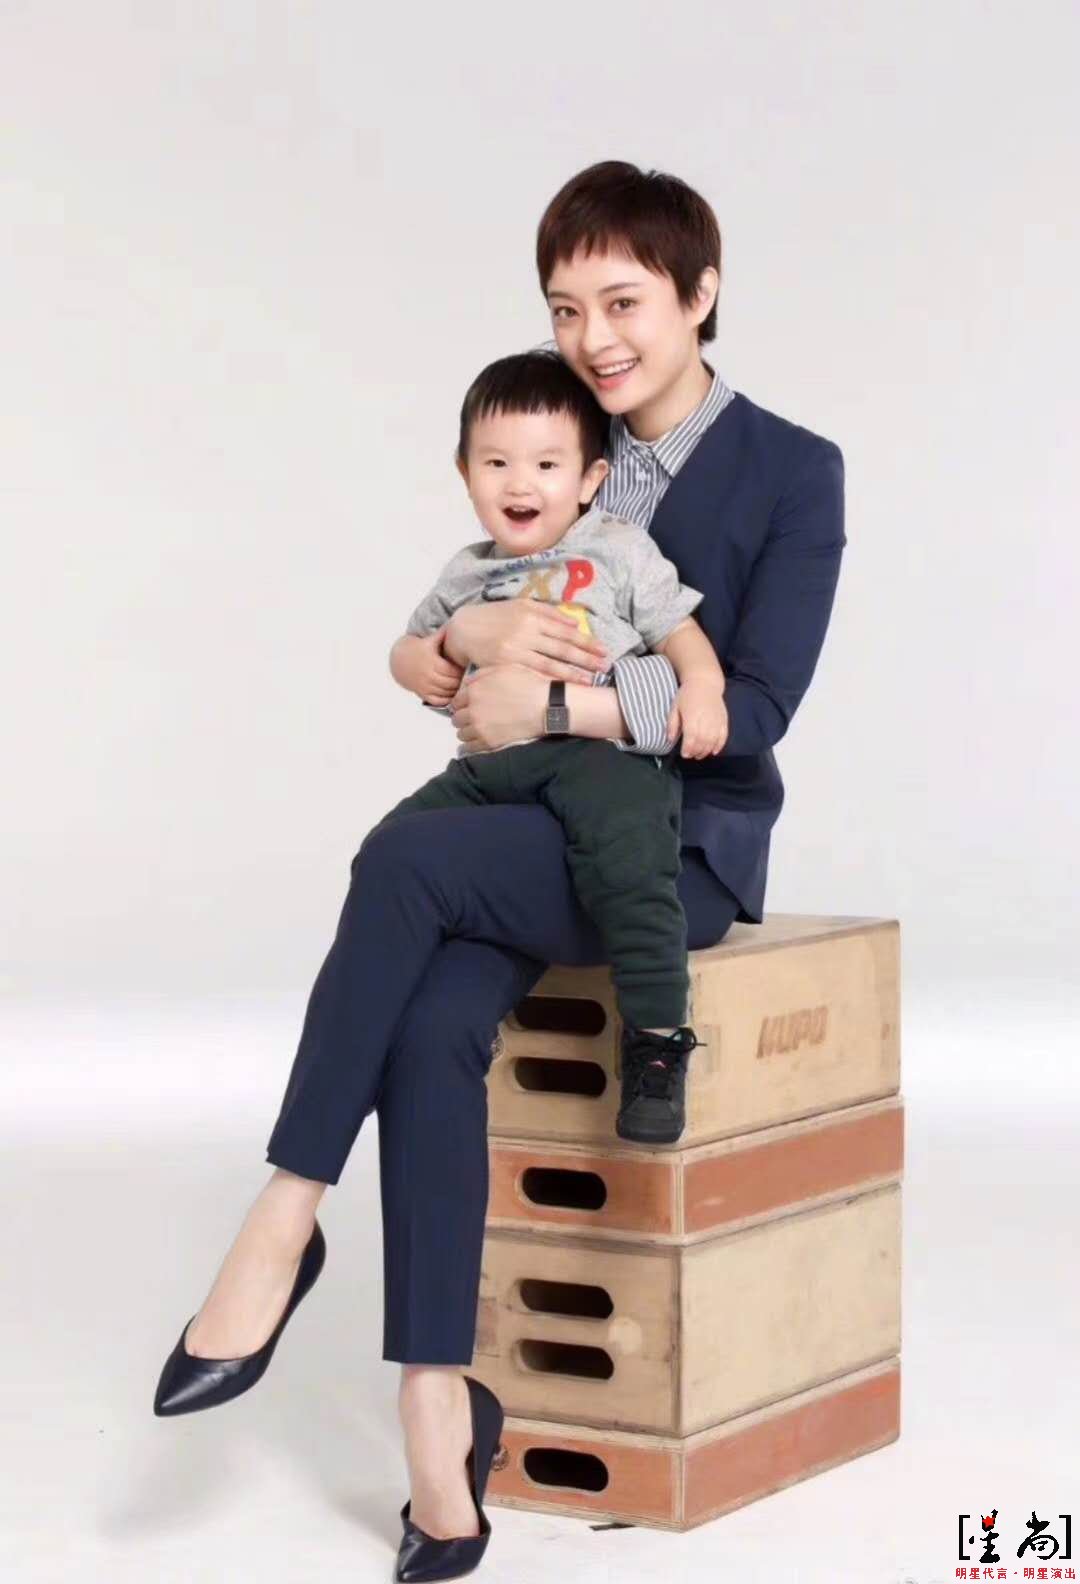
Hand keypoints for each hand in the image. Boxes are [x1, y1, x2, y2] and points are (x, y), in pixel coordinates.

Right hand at [415, 627, 465, 705]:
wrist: (400, 661)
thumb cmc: (418, 649)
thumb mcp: (429, 640)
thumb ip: (443, 633)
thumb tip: (455, 622)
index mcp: (432, 662)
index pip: (452, 670)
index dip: (462, 671)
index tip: (467, 668)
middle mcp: (427, 675)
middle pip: (451, 682)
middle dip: (461, 681)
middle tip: (468, 679)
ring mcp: (424, 686)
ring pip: (445, 692)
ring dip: (455, 691)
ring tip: (462, 686)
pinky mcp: (422, 693)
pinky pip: (437, 700)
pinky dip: (447, 699)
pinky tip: (452, 694)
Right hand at [445, 599, 609, 683]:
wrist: (464, 629)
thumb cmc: (495, 617)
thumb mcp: (520, 606)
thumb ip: (548, 613)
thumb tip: (574, 623)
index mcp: (532, 614)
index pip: (565, 630)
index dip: (586, 641)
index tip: (603, 649)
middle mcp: (526, 630)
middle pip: (563, 647)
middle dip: (587, 658)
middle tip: (606, 666)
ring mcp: (516, 648)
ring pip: (551, 662)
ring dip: (574, 672)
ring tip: (592, 679)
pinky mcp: (506, 663)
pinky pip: (533, 672)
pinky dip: (551, 679)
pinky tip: (565, 684)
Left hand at [448, 663, 548, 752]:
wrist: (547, 706)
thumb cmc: (530, 684)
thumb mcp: (504, 668)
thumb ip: (482, 674)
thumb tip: (468, 682)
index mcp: (474, 690)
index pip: (456, 701)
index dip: (463, 703)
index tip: (468, 706)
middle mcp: (473, 709)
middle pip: (456, 718)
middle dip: (464, 717)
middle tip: (473, 718)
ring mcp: (480, 728)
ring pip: (461, 733)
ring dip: (467, 731)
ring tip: (478, 730)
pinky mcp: (488, 742)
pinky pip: (469, 748)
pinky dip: (470, 746)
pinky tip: (476, 743)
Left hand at [666, 673, 728, 757]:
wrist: (704, 683)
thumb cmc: (687, 695)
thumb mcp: (675, 707)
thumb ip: (672, 724)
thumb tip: (670, 739)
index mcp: (691, 715)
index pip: (691, 737)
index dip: (688, 749)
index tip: (684, 754)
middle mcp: (705, 718)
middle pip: (702, 741)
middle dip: (696, 752)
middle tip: (690, 755)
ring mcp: (716, 719)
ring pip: (713, 741)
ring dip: (706, 751)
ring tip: (699, 754)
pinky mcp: (723, 720)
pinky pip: (723, 736)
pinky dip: (719, 746)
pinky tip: (713, 751)